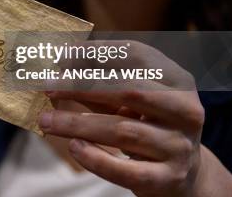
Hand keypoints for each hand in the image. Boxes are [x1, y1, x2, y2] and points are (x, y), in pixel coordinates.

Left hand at [39, 41, 204, 196]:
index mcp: (177, 80)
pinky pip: (127, 170)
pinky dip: (96, 158)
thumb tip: (58, 64)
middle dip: (82, 85)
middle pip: (130, 89)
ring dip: (77, 124)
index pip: (136, 55)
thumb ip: (98, 81)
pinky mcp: (169, 178)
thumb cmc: (145, 124)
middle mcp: (185, 110)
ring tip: (46, 120)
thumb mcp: (129, 98)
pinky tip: (74, 147)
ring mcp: (179, 146)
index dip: (96, 52)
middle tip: (47, 85)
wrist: (181, 174)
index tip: (60, 56)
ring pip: (122, 130)